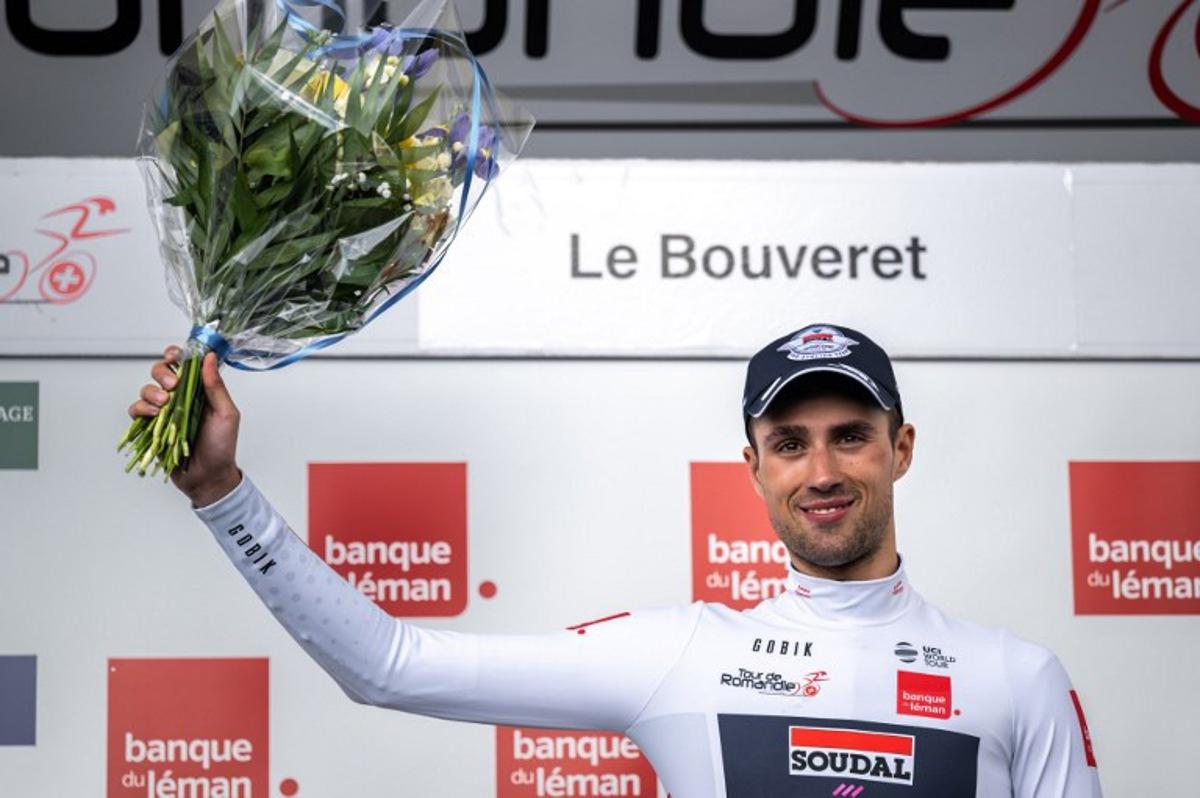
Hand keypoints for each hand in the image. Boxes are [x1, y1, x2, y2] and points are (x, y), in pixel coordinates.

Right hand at [129, 345, 241, 506]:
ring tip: (164, 405)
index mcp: (200, 390)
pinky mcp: (151, 426)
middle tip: (171, 386)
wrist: (208, 476)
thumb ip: (216, 386)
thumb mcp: (226, 414)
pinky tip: (154, 415)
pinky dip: (141, 409)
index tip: (175, 357)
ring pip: (147, 389)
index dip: (176, 355)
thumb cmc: (222, 447)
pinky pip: (137, 410)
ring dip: (152, 392)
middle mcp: (181, 397)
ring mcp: (165, 411)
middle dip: (162, 373)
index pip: (184, 364)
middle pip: (161, 372)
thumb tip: (210, 357)